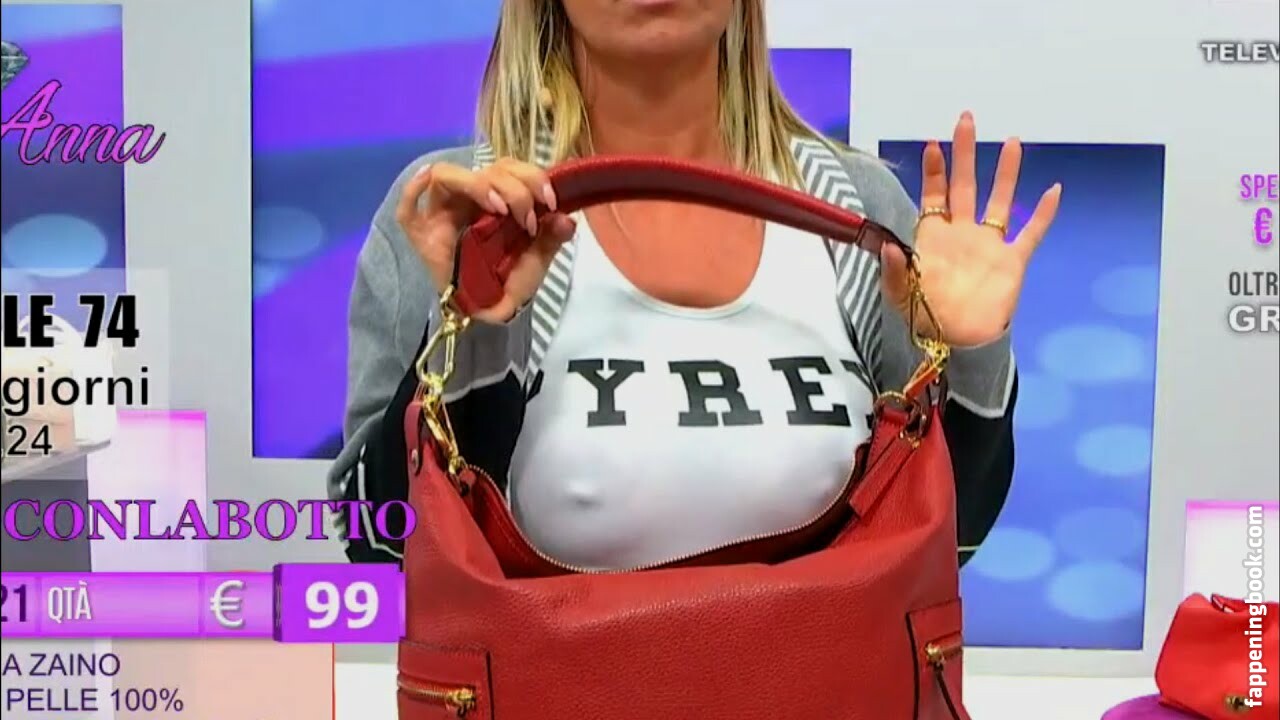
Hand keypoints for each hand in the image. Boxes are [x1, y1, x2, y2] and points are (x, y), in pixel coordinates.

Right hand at [396, 157, 576, 323]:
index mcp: (497, 198)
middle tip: (527, 219)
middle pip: (485, 169)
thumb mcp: (537, 259)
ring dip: (479, 184)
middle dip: (514, 187)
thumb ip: (551, 237)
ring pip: (448, 175)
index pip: (509, 168)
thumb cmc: (510, 282)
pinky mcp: (421, 236)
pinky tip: (425, 181)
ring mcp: (441, 214)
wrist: (490, 315)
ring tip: (500, 210)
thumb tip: (566, 219)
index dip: (532, 177)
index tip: (550, 202)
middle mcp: (468, 200)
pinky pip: (407, 209)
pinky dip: (413, 190)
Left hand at [881, 112, 1061, 347]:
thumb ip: (895, 269)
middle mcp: (963, 234)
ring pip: (1001, 200)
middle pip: (965, 185)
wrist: (958, 344)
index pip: (933, 195)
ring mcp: (990, 245)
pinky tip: (1054, 190)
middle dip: (965, 154)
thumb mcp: (900, 294)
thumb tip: (891, 246)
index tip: (932, 145)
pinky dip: (1044, 213)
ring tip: (1012, 141)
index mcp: (934, 238)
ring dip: (1006, 172)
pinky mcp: (1013, 261)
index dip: (933, 171)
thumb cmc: (926, 318)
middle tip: (966, 120)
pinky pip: (1032, 233)